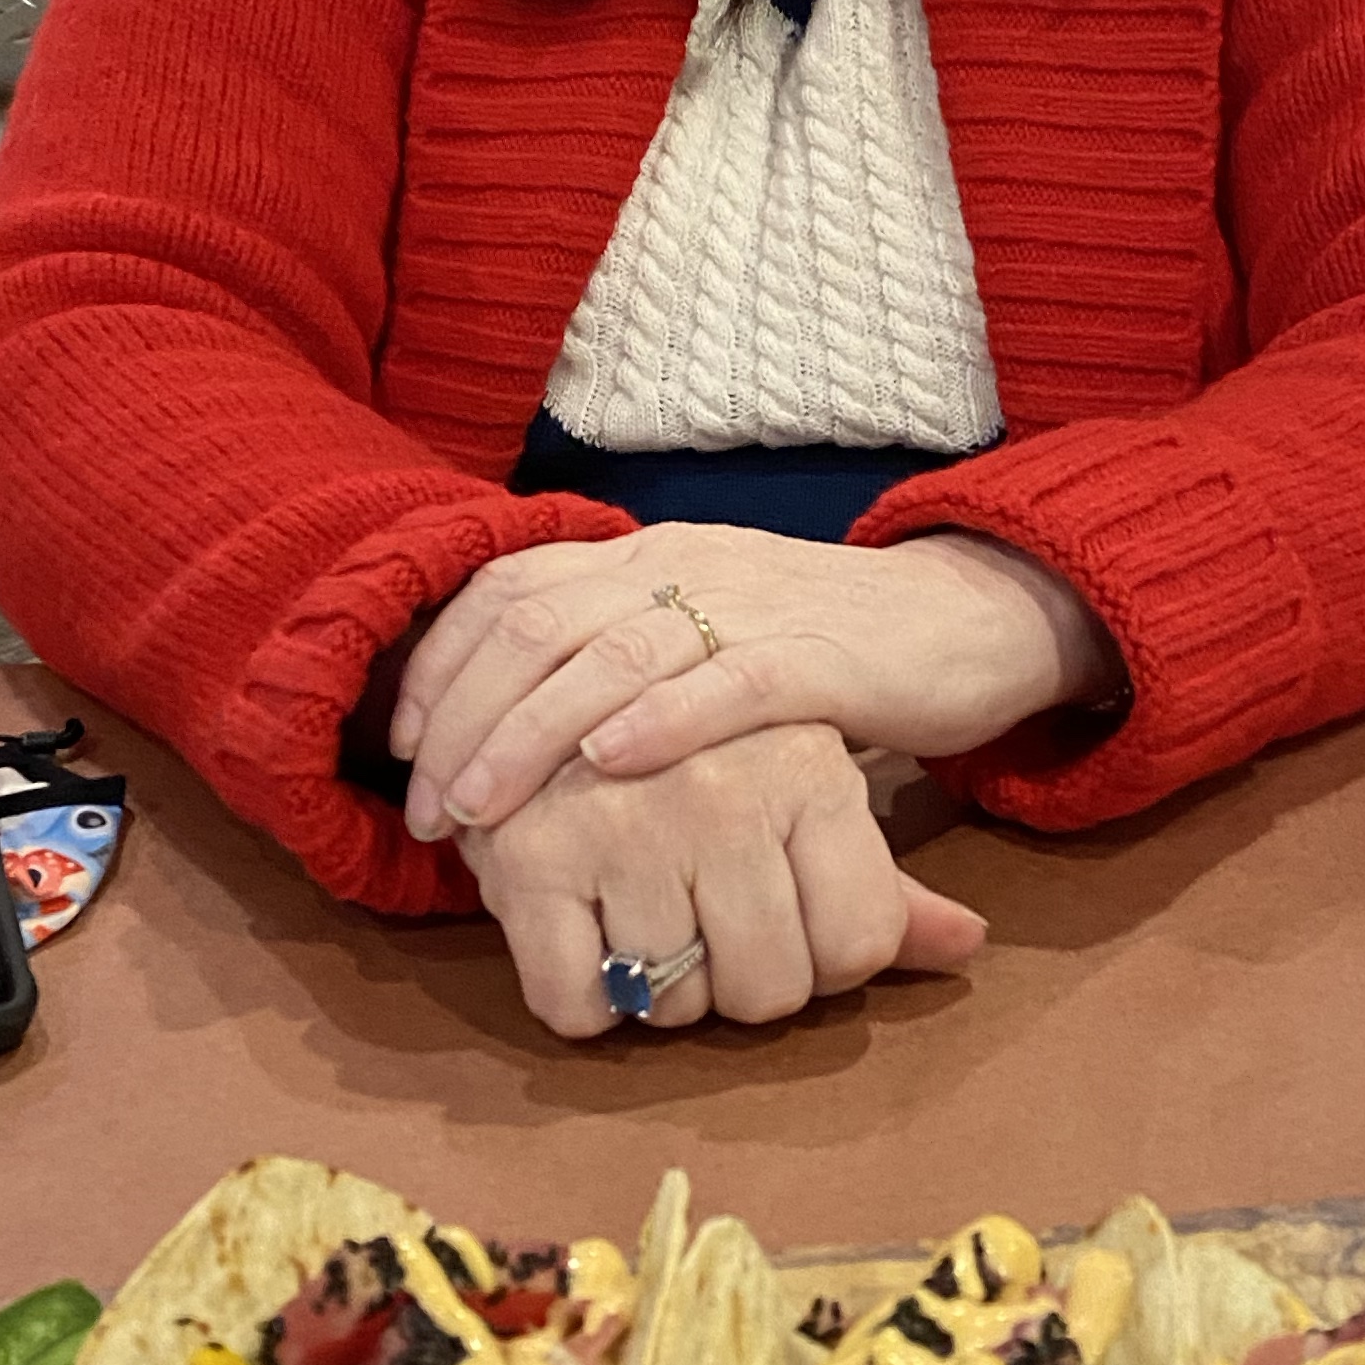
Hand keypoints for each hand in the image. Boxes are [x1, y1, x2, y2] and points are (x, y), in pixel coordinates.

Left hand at [398, 524, 1120, 843]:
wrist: (961, 618)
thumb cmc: (819, 646)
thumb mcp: (698, 633)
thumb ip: (613, 659)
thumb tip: (510, 736)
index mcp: (643, 555)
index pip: (508, 588)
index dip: (442, 667)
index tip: (403, 750)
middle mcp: (680, 564)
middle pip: (536, 625)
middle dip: (465, 720)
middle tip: (428, 809)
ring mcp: (746, 605)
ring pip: (610, 656)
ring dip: (530, 735)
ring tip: (481, 807)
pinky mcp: (816, 656)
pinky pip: (724, 682)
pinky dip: (659, 722)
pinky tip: (610, 767)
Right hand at [462, 723, 984, 1035]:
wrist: (547, 674)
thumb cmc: (697, 757)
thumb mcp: (802, 794)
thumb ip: (885, 884)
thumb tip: (969, 944)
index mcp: (809, 769)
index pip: (857, 945)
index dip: (821, 960)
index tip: (784, 921)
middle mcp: (724, 793)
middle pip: (770, 989)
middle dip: (738, 981)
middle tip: (703, 925)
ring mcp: (625, 825)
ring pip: (673, 1006)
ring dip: (656, 988)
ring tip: (638, 913)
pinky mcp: (530, 858)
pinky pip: (577, 1005)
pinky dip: (581, 999)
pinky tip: (582, 937)